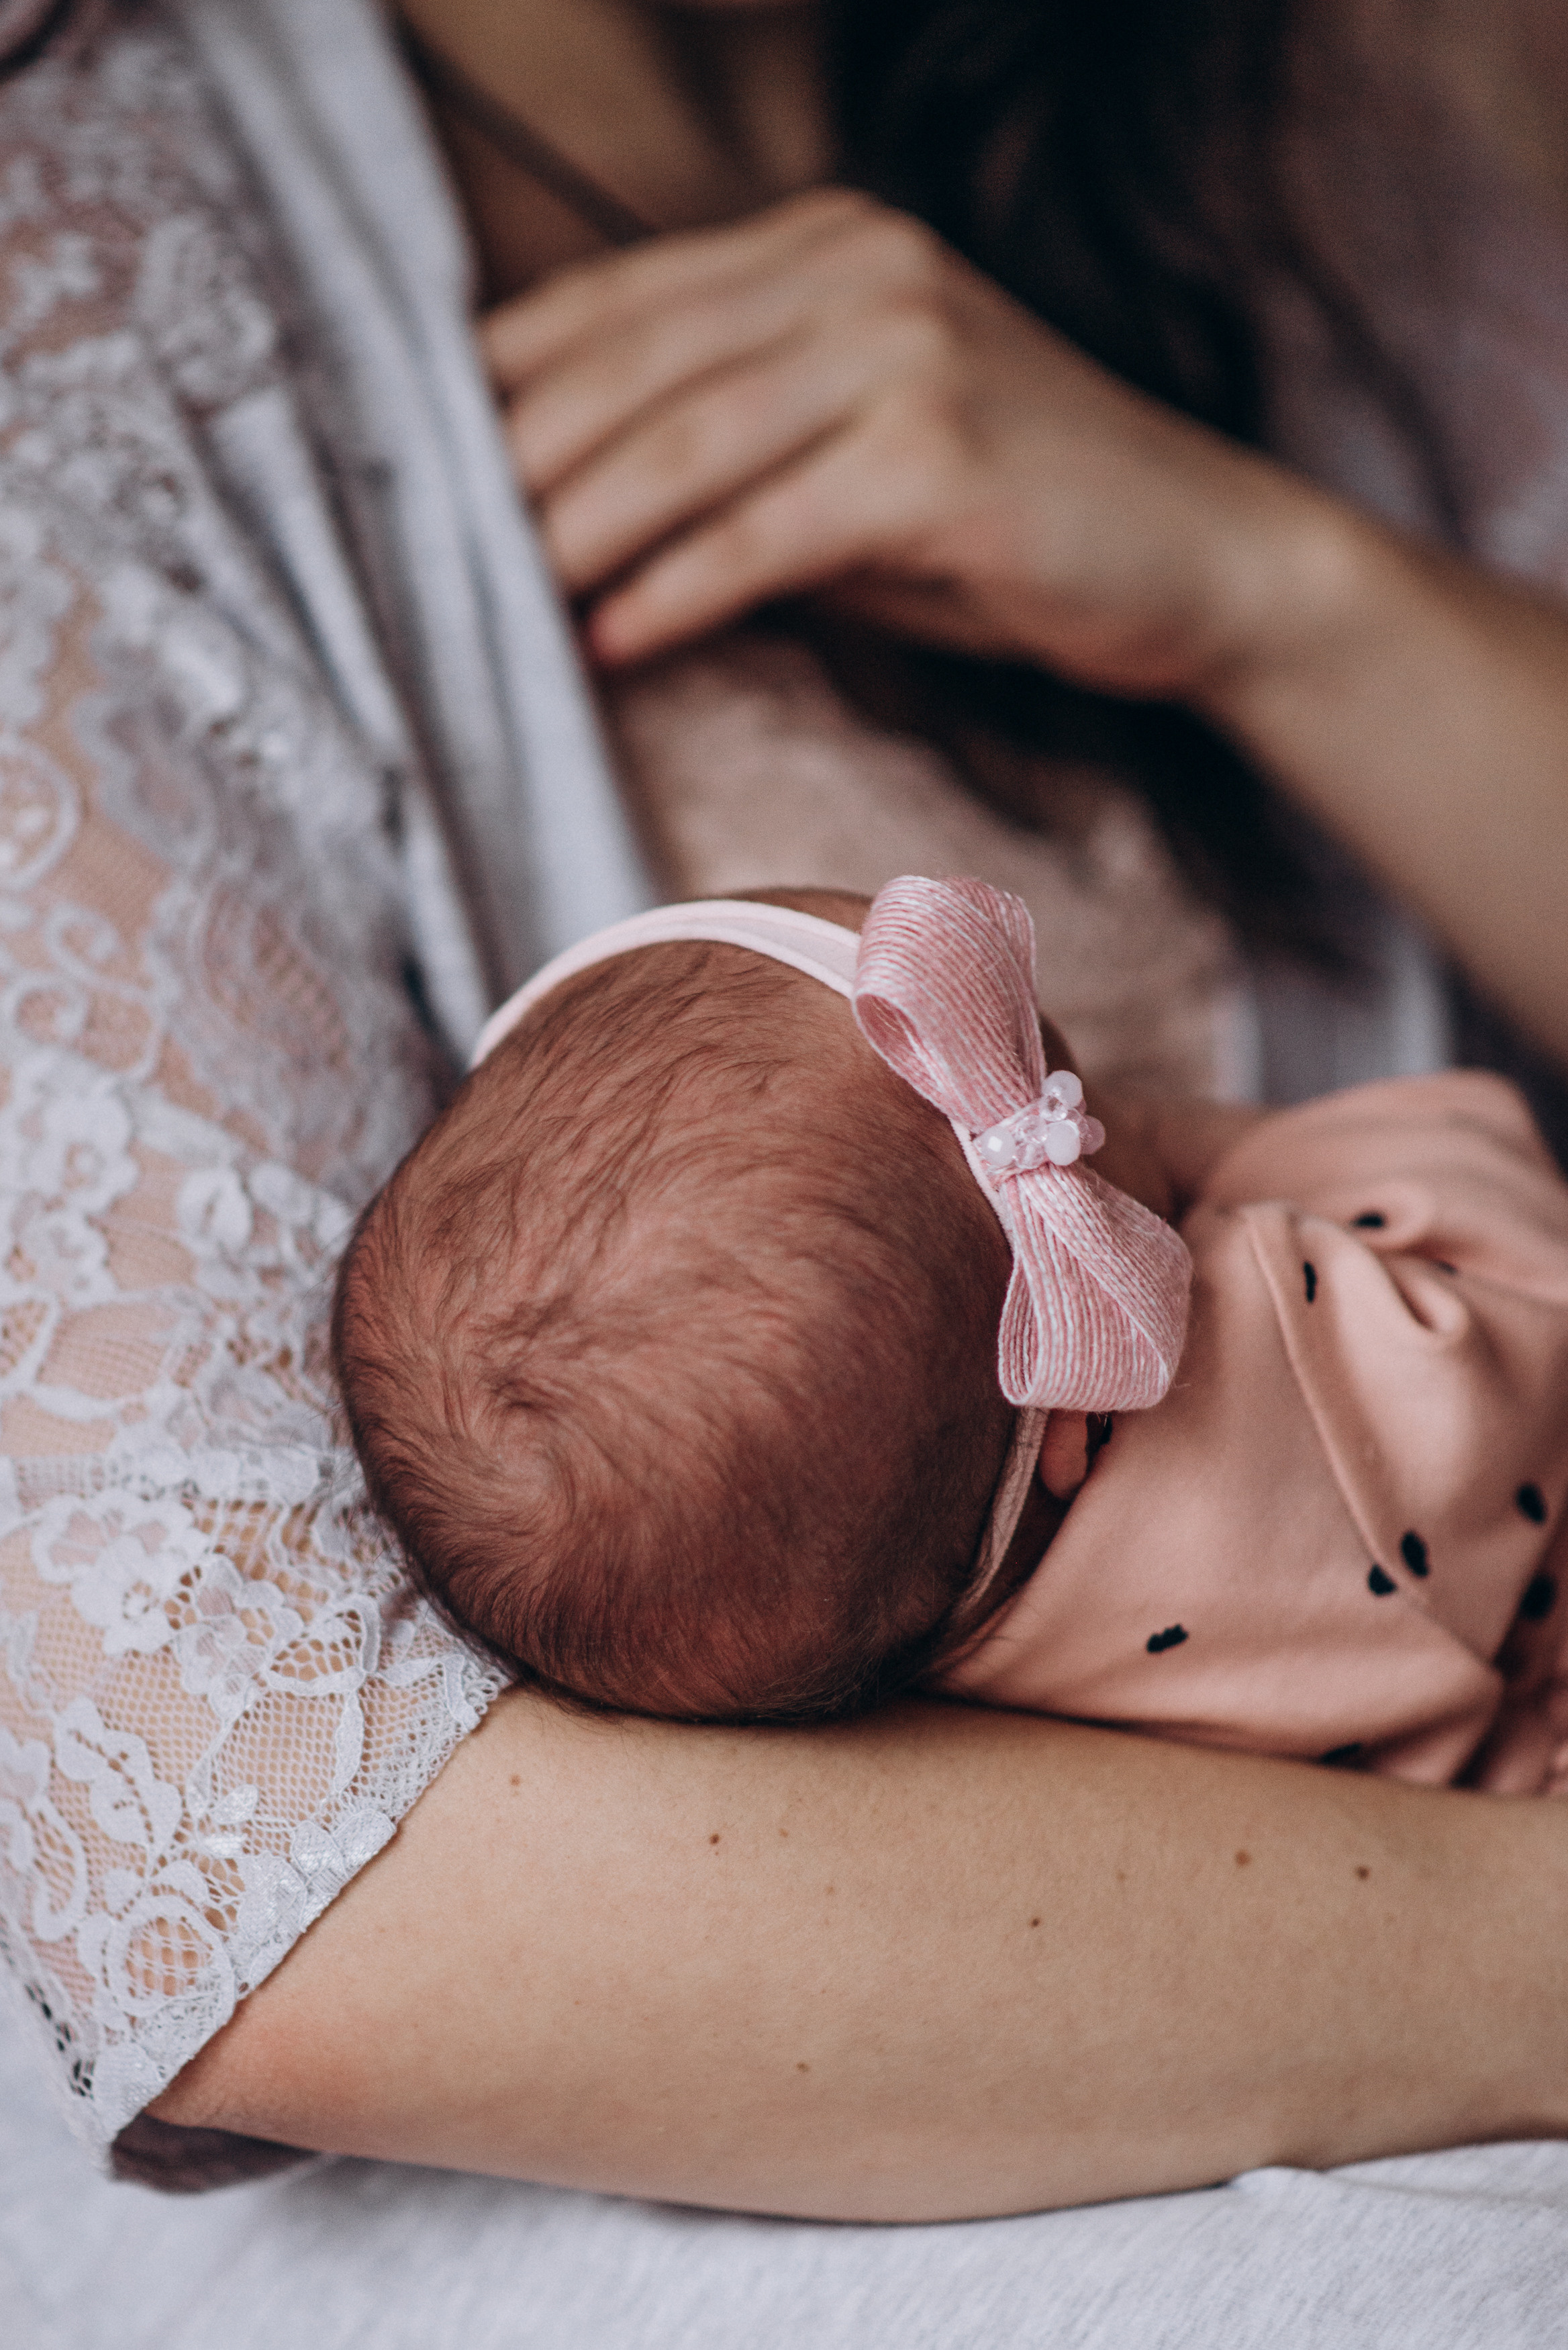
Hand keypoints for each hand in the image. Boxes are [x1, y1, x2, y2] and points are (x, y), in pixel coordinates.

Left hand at [481, 190, 1332, 695]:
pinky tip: (609, 639)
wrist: (1203, 561)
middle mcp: (860, 269)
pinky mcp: (938, 452)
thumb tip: (557, 513)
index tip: (420, 471)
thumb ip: (729, 451)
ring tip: (495, 604)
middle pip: (633, 363)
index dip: (506, 385)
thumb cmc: (1008, 526)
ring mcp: (905, 348)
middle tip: (428, 553)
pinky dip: (679, 587)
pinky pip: (768, 526)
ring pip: (684, 437)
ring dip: (575, 529)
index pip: (620, 303)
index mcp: (827, 248)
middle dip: (518, 466)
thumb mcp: (853, 462)